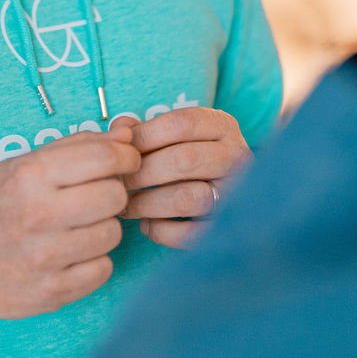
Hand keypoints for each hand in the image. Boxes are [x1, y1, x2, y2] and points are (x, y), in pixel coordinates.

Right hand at [0, 127, 139, 321]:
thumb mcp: (21, 164)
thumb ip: (75, 147)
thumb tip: (127, 134)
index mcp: (30, 175)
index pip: (104, 157)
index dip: (125, 156)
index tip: (125, 160)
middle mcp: (39, 215)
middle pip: (115, 196)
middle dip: (111, 192)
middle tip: (94, 195)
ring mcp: (46, 258)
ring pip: (113, 233)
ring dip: (102, 227)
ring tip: (78, 226)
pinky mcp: (52, 292)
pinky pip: (103, 269)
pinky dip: (93, 260)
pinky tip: (72, 253)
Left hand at [122, 106, 251, 247]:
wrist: (237, 199)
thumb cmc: (191, 157)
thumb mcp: (175, 135)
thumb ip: (144, 129)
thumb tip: (119, 131)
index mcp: (223, 126)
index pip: (182, 124)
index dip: (145, 136)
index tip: (121, 150)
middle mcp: (237, 157)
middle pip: (184, 160)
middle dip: (143, 172)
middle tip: (120, 181)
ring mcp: (238, 194)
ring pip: (188, 198)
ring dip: (148, 203)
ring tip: (127, 206)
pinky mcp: (229, 228)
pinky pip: (193, 234)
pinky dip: (163, 231)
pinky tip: (146, 224)